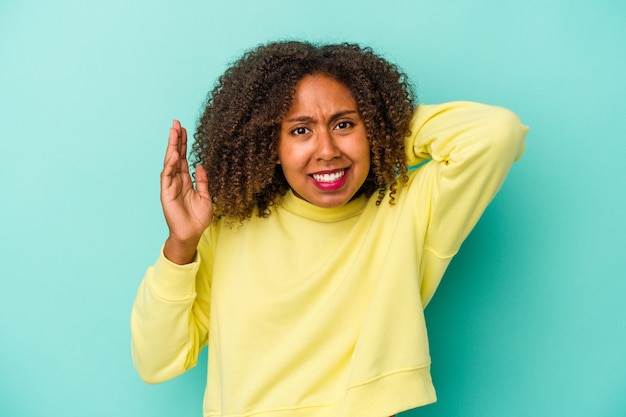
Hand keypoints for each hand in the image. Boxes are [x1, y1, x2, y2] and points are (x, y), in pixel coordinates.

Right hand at [160, 120, 212, 263]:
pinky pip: (167, 176)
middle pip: (175, 155)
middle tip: (176, 123)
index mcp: (186, 180)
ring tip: (173, 131)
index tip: (184, 129)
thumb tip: (200, 165)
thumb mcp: (206, 197)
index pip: (183, 158)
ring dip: (171, 147)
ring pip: (170, 162)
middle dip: (175, 139)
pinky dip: (169, 164)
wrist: (191, 234)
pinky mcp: (166, 193)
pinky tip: (172, 154)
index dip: (183, 144)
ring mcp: (170, 186)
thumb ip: (203, 181)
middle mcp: (177, 180)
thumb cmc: (198, 218)